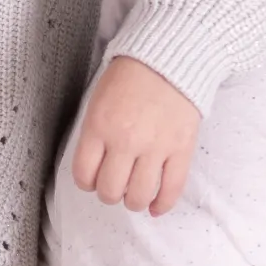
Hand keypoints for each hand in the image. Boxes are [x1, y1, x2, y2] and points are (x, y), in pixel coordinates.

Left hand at [71, 55, 201, 213]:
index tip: (92, 179)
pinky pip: (171, 189)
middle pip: (109, 190)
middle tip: (114, 186)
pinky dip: (161, 205)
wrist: (170, 57)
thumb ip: (94, 135)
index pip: (84, 174)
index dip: (86, 182)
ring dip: (132, 201)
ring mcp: (155, 147)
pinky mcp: (181, 149)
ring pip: (138, 196)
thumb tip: (95, 168)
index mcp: (99, 127)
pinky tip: (155, 208)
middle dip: (109, 193)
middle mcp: (126, 140)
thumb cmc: (130, 77)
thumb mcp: (99, 100)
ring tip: (133, 195)